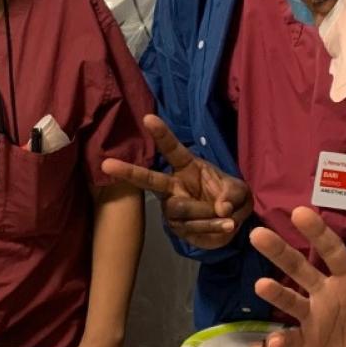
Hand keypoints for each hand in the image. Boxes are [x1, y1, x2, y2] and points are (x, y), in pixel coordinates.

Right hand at [102, 115, 252, 248]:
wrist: (233, 225)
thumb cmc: (231, 198)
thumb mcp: (240, 191)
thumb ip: (232, 194)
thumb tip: (219, 208)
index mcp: (188, 168)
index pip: (172, 149)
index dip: (161, 134)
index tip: (148, 118)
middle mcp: (174, 186)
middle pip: (149, 180)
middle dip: (128, 171)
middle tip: (106, 164)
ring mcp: (172, 208)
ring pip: (180, 209)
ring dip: (208, 215)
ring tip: (227, 219)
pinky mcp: (177, 228)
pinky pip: (191, 228)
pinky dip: (213, 228)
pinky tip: (224, 227)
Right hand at [250, 206, 345, 346]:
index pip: (334, 252)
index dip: (318, 234)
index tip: (301, 213)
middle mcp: (326, 293)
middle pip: (300, 268)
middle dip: (280, 251)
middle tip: (258, 234)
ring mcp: (313, 317)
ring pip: (289, 300)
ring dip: (276, 292)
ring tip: (261, 285)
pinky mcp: (306, 343)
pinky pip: (290, 339)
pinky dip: (278, 340)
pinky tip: (270, 343)